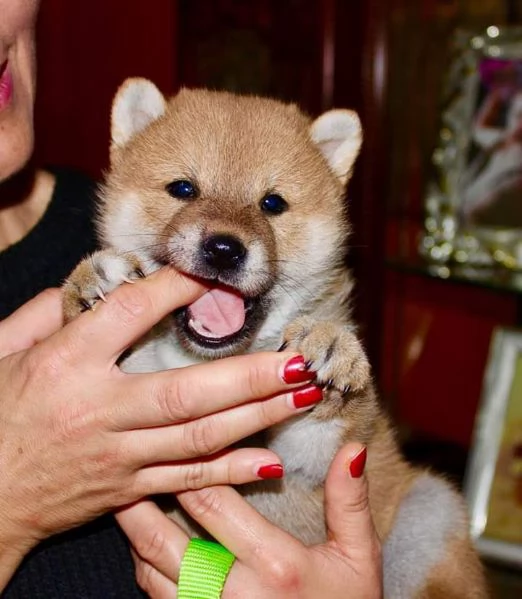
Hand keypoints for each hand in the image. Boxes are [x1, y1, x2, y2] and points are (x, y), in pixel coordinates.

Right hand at [0, 268, 317, 587]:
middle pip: (187, 392)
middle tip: (298, 359)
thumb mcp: (1, 351)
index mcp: (67, 364)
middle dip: (250, 375)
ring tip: (304, 396)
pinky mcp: (129, 488)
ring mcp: (120, 455)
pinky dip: (232, 472)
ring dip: (258, 416)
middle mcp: (101, 410)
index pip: (132, 313)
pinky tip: (272, 460)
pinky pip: (188, 482)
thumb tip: (89, 283)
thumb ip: (44, 311)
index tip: (215, 277)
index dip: (177, 288)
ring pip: (200, 437)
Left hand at [118, 443, 382, 597]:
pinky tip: (143, 542)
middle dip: (146, 494)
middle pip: (169, 537)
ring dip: (136, 530)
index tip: (175, 437)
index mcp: (274, 564)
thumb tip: (350, 448)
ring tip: (124, 494)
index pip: (215, 504)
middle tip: (127, 459)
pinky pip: (156, 597)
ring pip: (153, 569)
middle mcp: (233, 593)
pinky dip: (144, 565)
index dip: (191, 467)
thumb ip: (349, 503)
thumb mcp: (358, 558)